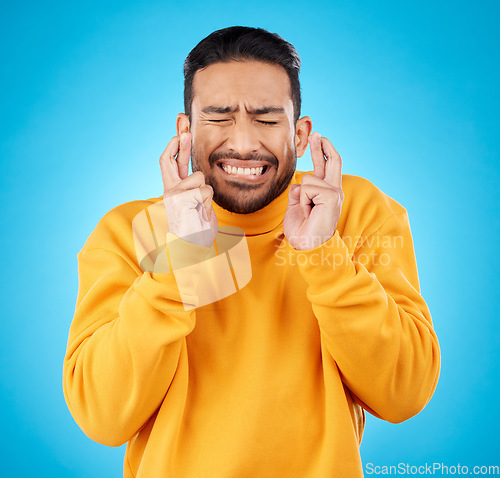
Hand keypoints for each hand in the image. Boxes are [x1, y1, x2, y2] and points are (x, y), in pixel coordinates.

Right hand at [160, 132, 217, 246]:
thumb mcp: (196, 203)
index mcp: (172, 189)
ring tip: (201, 210)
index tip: (182, 131)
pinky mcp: (181, 200)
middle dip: (179, 143)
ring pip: (199, 179)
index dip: (174, 145)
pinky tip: (202, 215)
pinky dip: (208, 203)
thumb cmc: (196, 228)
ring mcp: (173, 195)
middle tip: (186, 132)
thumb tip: (199, 172)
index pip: (169, 162)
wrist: (192, 249)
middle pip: (169, 160)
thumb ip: (195, 186)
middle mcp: (169, 191)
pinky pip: (204, 191)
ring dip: (206, 193)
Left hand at [283, 132, 343, 249]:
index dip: (322, 152)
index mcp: (326, 193)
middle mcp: (334, 191)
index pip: (326, 167)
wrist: (307, 246)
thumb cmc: (302, 231)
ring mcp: (335, 193)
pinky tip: (309, 211)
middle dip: (321, 146)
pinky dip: (302, 200)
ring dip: (300, 197)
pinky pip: (307, 187)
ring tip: (306, 211)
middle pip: (331, 161)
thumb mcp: (296, 206)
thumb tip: (298, 183)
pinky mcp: (332, 196)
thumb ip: (299, 192)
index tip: (318, 139)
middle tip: (316, 133)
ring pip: (308, 178)